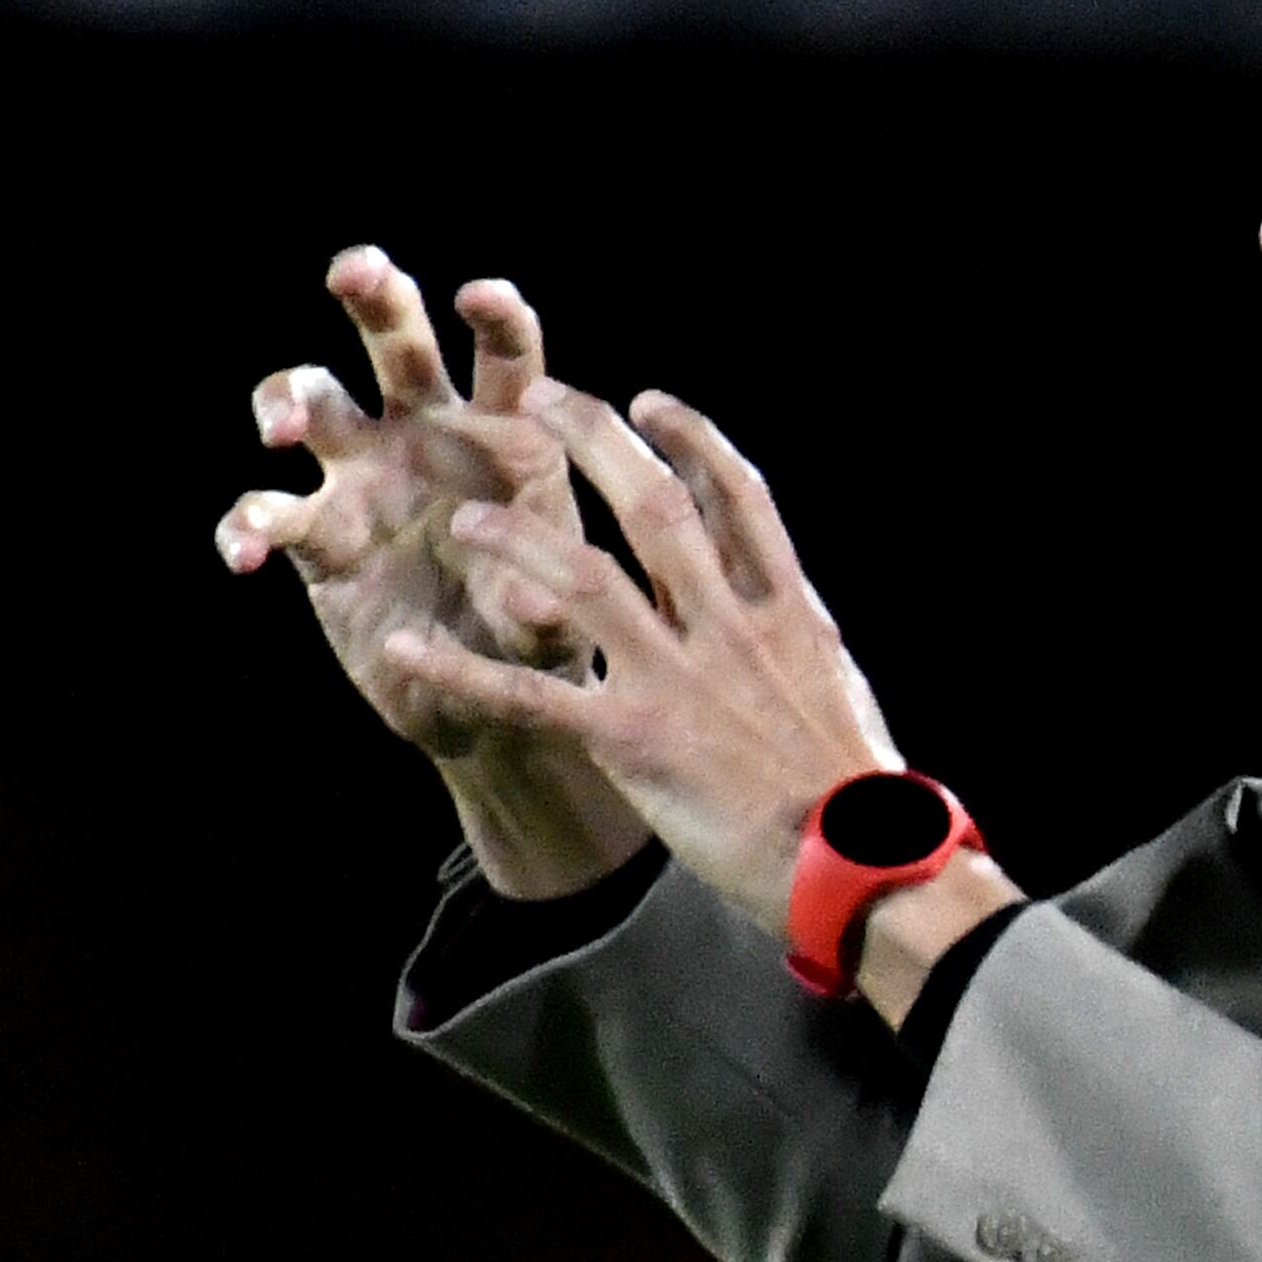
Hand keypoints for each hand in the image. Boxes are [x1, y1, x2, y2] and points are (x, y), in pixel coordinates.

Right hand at [215, 248, 647, 895]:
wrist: (490, 707)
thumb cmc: (540, 641)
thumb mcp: (563, 621)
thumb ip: (549, 598)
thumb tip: (536, 594)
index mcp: (506, 435)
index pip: (504, 355)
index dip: (494, 316)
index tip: (478, 295)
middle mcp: (427, 437)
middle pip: (396, 346)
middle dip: (374, 296)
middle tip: (355, 270)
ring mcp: (364, 481)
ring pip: (314, 405)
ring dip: (290, 398)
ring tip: (283, 428)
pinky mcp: (319, 541)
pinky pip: (267, 516)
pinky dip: (247, 528)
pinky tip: (246, 554)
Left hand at [384, 383, 1018, 1005]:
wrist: (856, 863)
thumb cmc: (854, 789)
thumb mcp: (837, 688)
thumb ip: (796, 639)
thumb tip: (782, 609)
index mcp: (784, 611)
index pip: (737, 497)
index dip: (691, 439)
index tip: (650, 403)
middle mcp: (727, 626)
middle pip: (654, 508)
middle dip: (595, 442)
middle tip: (540, 399)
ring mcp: (677, 678)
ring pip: (584, 580)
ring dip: (517, 537)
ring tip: (465, 515)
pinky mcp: (633, 740)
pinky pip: (531, 696)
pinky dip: (462, 668)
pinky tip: (404, 648)